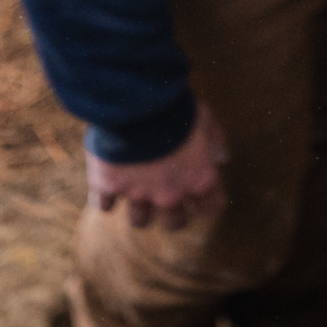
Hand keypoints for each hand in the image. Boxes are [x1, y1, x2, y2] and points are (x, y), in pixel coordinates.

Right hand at [86, 101, 228, 231]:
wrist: (140, 105)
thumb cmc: (179, 109)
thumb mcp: (206, 118)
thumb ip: (215, 140)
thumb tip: (223, 157)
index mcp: (197, 178)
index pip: (211, 206)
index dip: (210, 204)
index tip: (208, 201)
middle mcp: (168, 193)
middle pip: (174, 222)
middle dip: (174, 214)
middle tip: (172, 202)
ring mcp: (137, 193)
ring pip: (140, 219)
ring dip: (141, 209)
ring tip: (140, 197)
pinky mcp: (109, 186)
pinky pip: (104, 203)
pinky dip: (106, 198)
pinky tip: (108, 190)